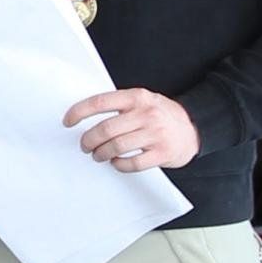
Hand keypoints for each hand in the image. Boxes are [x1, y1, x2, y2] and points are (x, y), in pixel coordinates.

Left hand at [65, 86, 198, 173]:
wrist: (194, 128)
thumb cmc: (162, 114)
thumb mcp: (143, 100)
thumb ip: (120, 105)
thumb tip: (85, 115)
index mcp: (137, 97)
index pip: (100, 102)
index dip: (79, 112)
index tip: (68, 121)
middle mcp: (146, 114)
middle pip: (106, 129)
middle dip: (89, 140)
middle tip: (85, 145)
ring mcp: (155, 134)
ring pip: (116, 147)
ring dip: (101, 154)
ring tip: (98, 155)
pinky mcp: (162, 153)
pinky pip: (132, 163)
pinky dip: (119, 165)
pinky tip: (116, 162)